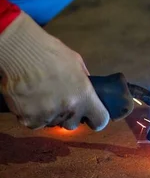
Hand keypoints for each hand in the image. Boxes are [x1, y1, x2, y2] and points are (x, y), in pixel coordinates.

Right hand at [0, 13, 109, 130]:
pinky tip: (29, 99)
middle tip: (60, 101)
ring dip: (49, 114)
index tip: (90, 116)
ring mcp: (48, 116)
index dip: (96, 119)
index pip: (100, 120)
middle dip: (68, 116)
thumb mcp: (76, 63)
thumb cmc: (50, 53)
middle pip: (73, 125)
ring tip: (41, 95)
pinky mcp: (29, 119)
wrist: (21, 53)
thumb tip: (86, 88)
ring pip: (52, 123)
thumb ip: (84, 81)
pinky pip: (34, 123)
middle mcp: (69, 109)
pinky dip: (32, 114)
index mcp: (84, 96)